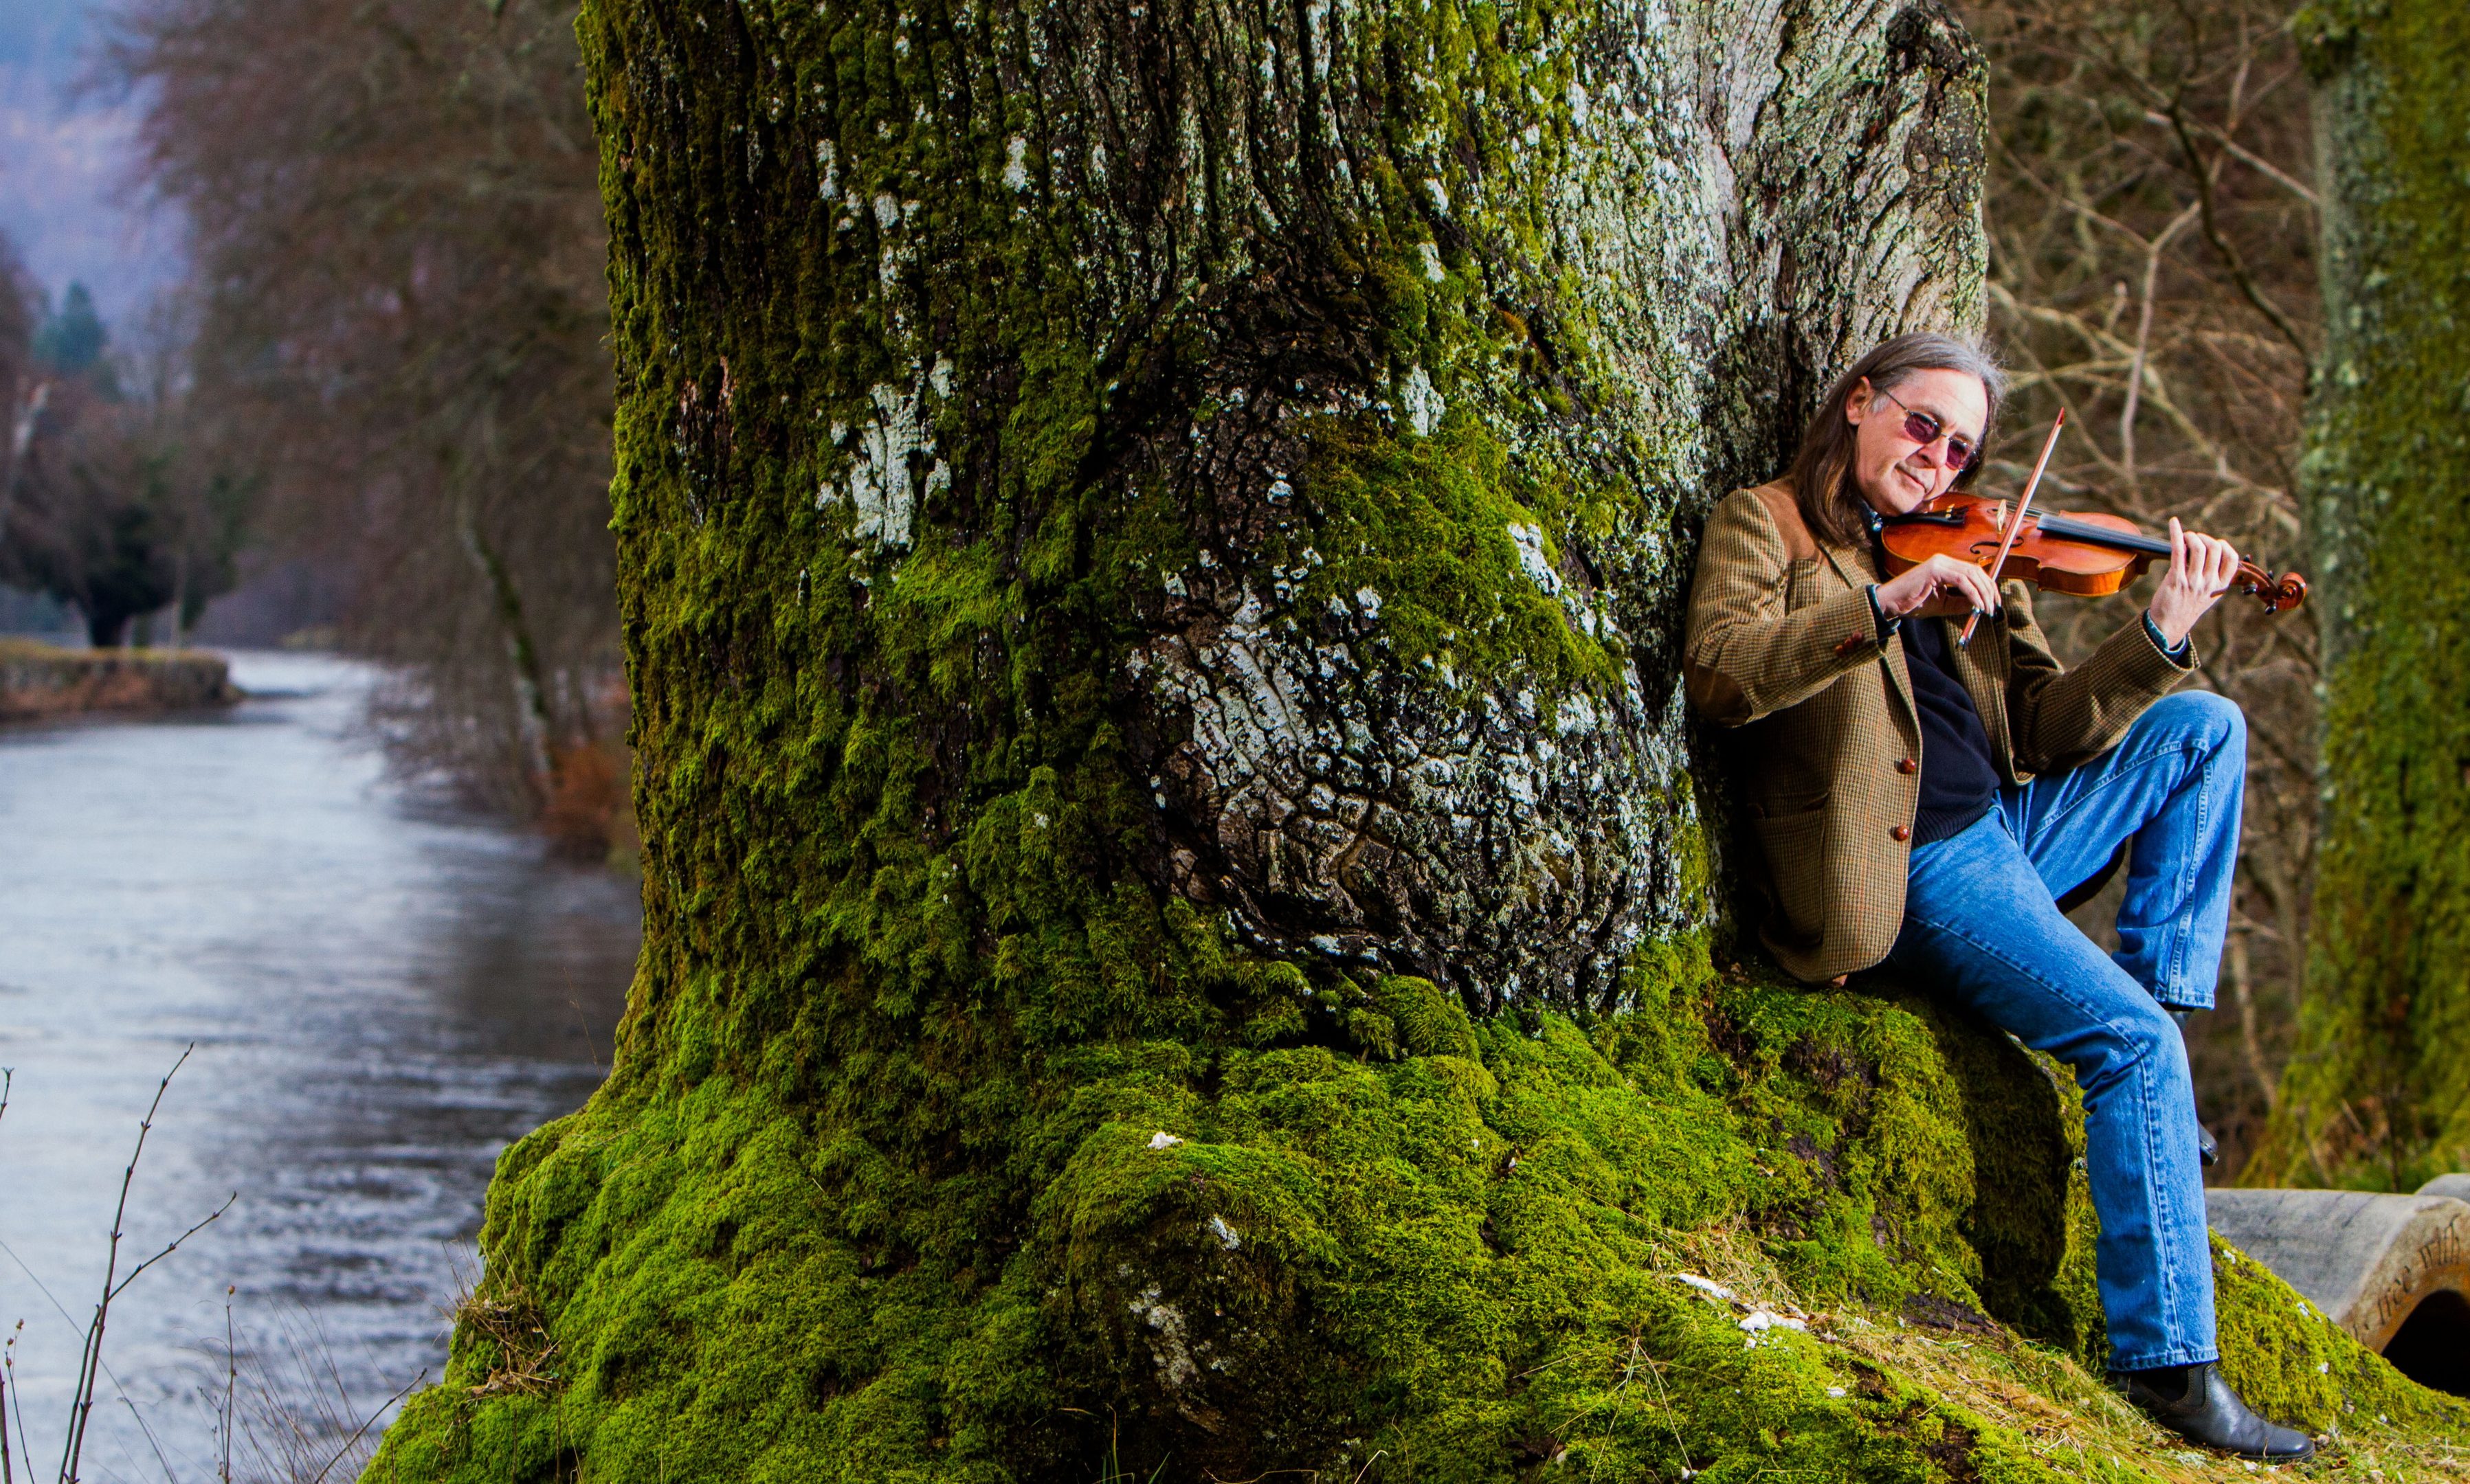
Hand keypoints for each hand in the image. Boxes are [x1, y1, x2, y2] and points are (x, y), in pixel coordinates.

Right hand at [1875, 553, 1999, 621]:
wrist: (1890, 604)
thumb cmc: (1912, 603)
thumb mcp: (1942, 604)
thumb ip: (1960, 602)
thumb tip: (1980, 605)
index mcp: (1945, 565)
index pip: (1973, 571)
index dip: (1987, 585)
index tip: (1994, 601)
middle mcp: (1943, 560)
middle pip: (1976, 570)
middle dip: (1989, 589)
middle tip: (1994, 606)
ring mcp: (1938, 563)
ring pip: (1971, 574)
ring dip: (1983, 593)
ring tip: (1986, 609)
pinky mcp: (1934, 570)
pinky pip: (1961, 581)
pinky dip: (1972, 593)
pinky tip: (1976, 605)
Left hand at [2146, 517, 2240, 647]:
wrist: (2169, 625)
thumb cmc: (2187, 605)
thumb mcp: (2209, 593)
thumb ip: (2214, 575)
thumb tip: (2211, 549)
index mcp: (2220, 585)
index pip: (2232, 558)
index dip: (2223, 546)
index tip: (2213, 544)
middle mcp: (2209, 583)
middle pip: (2214, 549)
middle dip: (2204, 538)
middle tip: (2194, 538)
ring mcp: (2193, 582)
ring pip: (2198, 548)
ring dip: (2191, 536)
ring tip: (2185, 537)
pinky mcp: (2175, 580)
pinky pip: (2178, 551)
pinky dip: (2176, 533)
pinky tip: (2173, 523)